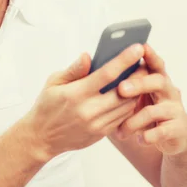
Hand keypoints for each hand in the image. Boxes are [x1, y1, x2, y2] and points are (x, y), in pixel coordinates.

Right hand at [23, 44, 144, 162]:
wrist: (41, 138)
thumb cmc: (46, 106)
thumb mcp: (53, 82)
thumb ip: (73, 70)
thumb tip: (88, 55)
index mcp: (76, 94)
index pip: (107, 74)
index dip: (125, 60)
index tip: (138, 48)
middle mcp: (88, 110)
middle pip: (123, 91)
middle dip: (137, 75)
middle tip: (144, 62)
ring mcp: (96, 124)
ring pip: (126, 105)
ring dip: (136, 90)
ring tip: (140, 77)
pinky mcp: (101, 134)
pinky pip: (122, 117)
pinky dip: (129, 104)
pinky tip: (130, 94)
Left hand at [116, 43, 186, 155]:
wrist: (171, 136)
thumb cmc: (143, 110)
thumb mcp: (132, 95)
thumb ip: (117, 80)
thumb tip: (92, 61)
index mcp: (156, 78)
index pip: (154, 63)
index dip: (150, 54)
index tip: (141, 46)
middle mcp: (168, 91)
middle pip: (157, 81)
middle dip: (139, 84)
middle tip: (121, 89)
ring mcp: (174, 110)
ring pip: (154, 110)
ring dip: (135, 120)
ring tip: (120, 130)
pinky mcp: (176, 129)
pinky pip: (162, 132)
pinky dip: (148, 136)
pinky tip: (138, 139)